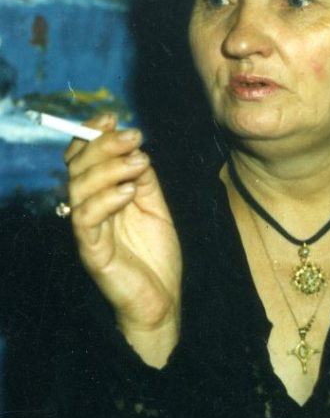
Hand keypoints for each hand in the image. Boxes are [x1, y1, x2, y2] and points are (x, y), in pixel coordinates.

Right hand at [65, 114, 182, 366]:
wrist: (163, 300)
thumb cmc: (156, 255)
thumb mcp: (154, 206)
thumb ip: (143, 179)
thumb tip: (136, 148)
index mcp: (99, 196)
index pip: (82, 158)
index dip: (91, 134)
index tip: (111, 118)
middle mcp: (87, 210)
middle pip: (77, 168)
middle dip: (103, 145)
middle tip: (132, 136)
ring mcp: (87, 231)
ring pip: (78, 189)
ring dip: (108, 168)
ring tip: (138, 162)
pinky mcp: (91, 252)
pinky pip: (86, 220)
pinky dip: (106, 200)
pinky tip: (130, 192)